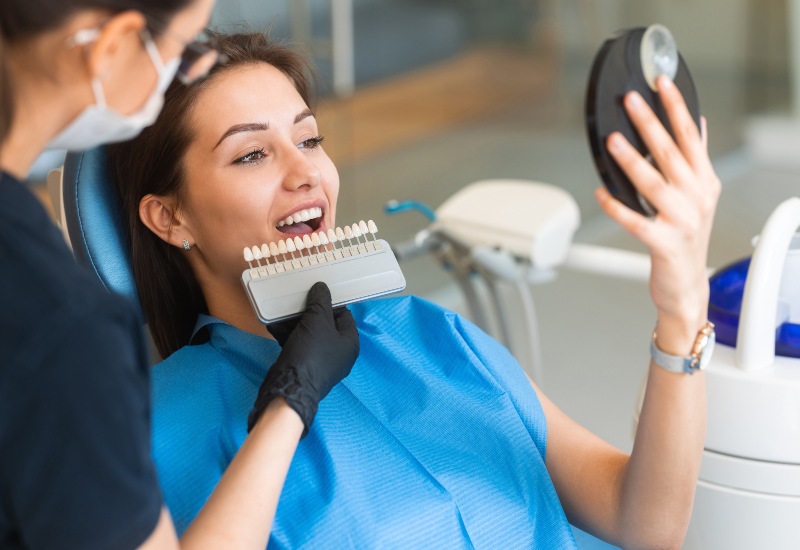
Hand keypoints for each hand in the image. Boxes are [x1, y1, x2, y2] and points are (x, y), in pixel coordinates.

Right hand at [248, 282, 359, 434]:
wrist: (290, 386)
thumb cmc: (311, 352)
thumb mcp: (317, 321)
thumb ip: (320, 302)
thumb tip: (322, 287)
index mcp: (349, 342)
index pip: (344, 315)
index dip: (329, 303)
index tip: (313, 295)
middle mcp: (338, 352)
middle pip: (324, 324)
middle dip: (306, 313)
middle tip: (293, 302)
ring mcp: (320, 361)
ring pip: (308, 334)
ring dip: (293, 322)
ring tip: (278, 313)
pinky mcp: (304, 366)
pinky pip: (298, 344)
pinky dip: (287, 335)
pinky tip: (273, 326)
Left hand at [597, 75, 720, 349]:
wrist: (686, 286)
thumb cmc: (685, 239)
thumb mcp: (699, 195)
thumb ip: (695, 160)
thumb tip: (697, 124)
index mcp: (704, 181)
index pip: (690, 135)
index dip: (675, 107)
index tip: (661, 83)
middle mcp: (697, 197)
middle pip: (670, 152)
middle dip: (650, 122)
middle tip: (631, 100)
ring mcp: (682, 220)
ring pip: (654, 183)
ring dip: (631, 161)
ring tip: (613, 141)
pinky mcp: (663, 243)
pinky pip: (636, 221)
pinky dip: (617, 206)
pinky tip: (601, 194)